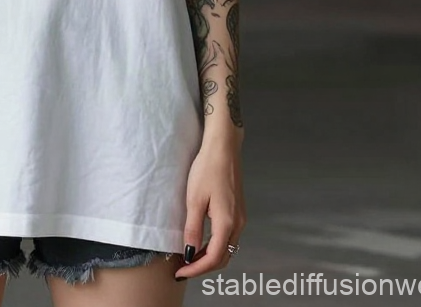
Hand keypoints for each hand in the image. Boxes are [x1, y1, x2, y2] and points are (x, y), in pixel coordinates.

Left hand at [174, 137, 245, 280]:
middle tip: (183, 268)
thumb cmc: (207, 169)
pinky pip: (228, 237)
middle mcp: (238, 224)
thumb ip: (193, 228)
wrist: (223, 148)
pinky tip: (202, 241)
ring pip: (227, 248)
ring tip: (190, 257)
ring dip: (209, 257)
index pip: (214, 258)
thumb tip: (190, 253)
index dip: (196, 269)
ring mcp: (240, 217)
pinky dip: (215, 245)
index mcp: (227, 222)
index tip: (180, 272)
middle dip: (203, 267)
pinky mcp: (238, 211)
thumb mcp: (194, 199)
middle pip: (223, 257)